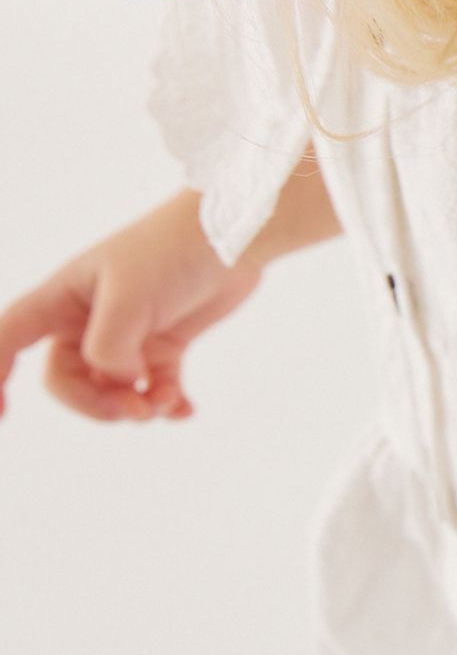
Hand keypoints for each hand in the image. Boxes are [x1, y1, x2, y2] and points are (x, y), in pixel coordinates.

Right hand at [0, 188, 260, 425]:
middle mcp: (87, 319)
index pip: (10, 339)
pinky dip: (165, 404)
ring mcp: (127, 334)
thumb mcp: (131, 297)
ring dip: (134, 407)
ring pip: (111, 391)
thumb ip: (109, 347)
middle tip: (134, 409)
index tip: (2, 417)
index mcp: (63, 299)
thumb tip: (120, 384)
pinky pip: (152, 390)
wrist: (234, 237)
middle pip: (67, 381)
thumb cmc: (173, 252)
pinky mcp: (163, 345)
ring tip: (165, 405)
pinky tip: (184, 410)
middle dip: (96, 404)